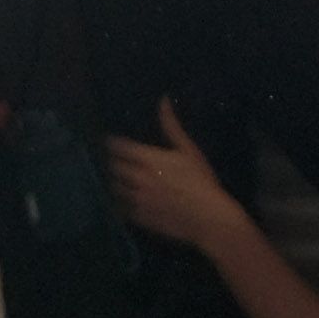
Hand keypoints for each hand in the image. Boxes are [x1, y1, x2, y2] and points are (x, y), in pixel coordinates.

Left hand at [103, 103, 235, 252]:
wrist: (207, 217)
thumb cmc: (201, 180)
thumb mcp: (189, 150)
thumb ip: (171, 126)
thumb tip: (163, 100)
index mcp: (148, 159)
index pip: (118, 147)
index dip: (112, 143)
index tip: (111, 142)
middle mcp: (136, 178)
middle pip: (113, 167)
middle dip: (112, 162)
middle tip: (114, 159)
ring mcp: (135, 199)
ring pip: (114, 187)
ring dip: (115, 182)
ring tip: (118, 179)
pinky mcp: (138, 217)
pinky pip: (121, 208)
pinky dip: (120, 202)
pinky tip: (125, 200)